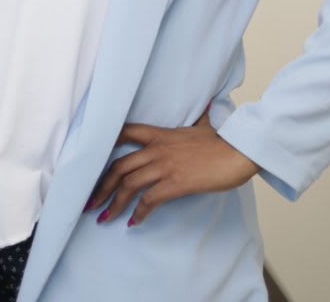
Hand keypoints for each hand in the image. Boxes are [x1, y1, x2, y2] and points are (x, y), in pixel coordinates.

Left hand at [84, 110, 259, 226]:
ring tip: (104, 218)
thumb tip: (207, 107)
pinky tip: (134, 222)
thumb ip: (198, 120)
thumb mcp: (204, 126)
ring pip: (129, 184)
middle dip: (101, 186)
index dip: (105, 143)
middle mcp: (158, 148)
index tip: (91, 159)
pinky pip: (149, 200)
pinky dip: (138, 213)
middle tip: (90, 201)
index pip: (126, 132)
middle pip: (119, 165)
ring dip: (113, 204)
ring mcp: (166, 165)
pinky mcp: (176, 183)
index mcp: (161, 134)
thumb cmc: (223, 141)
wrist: (239, 151)